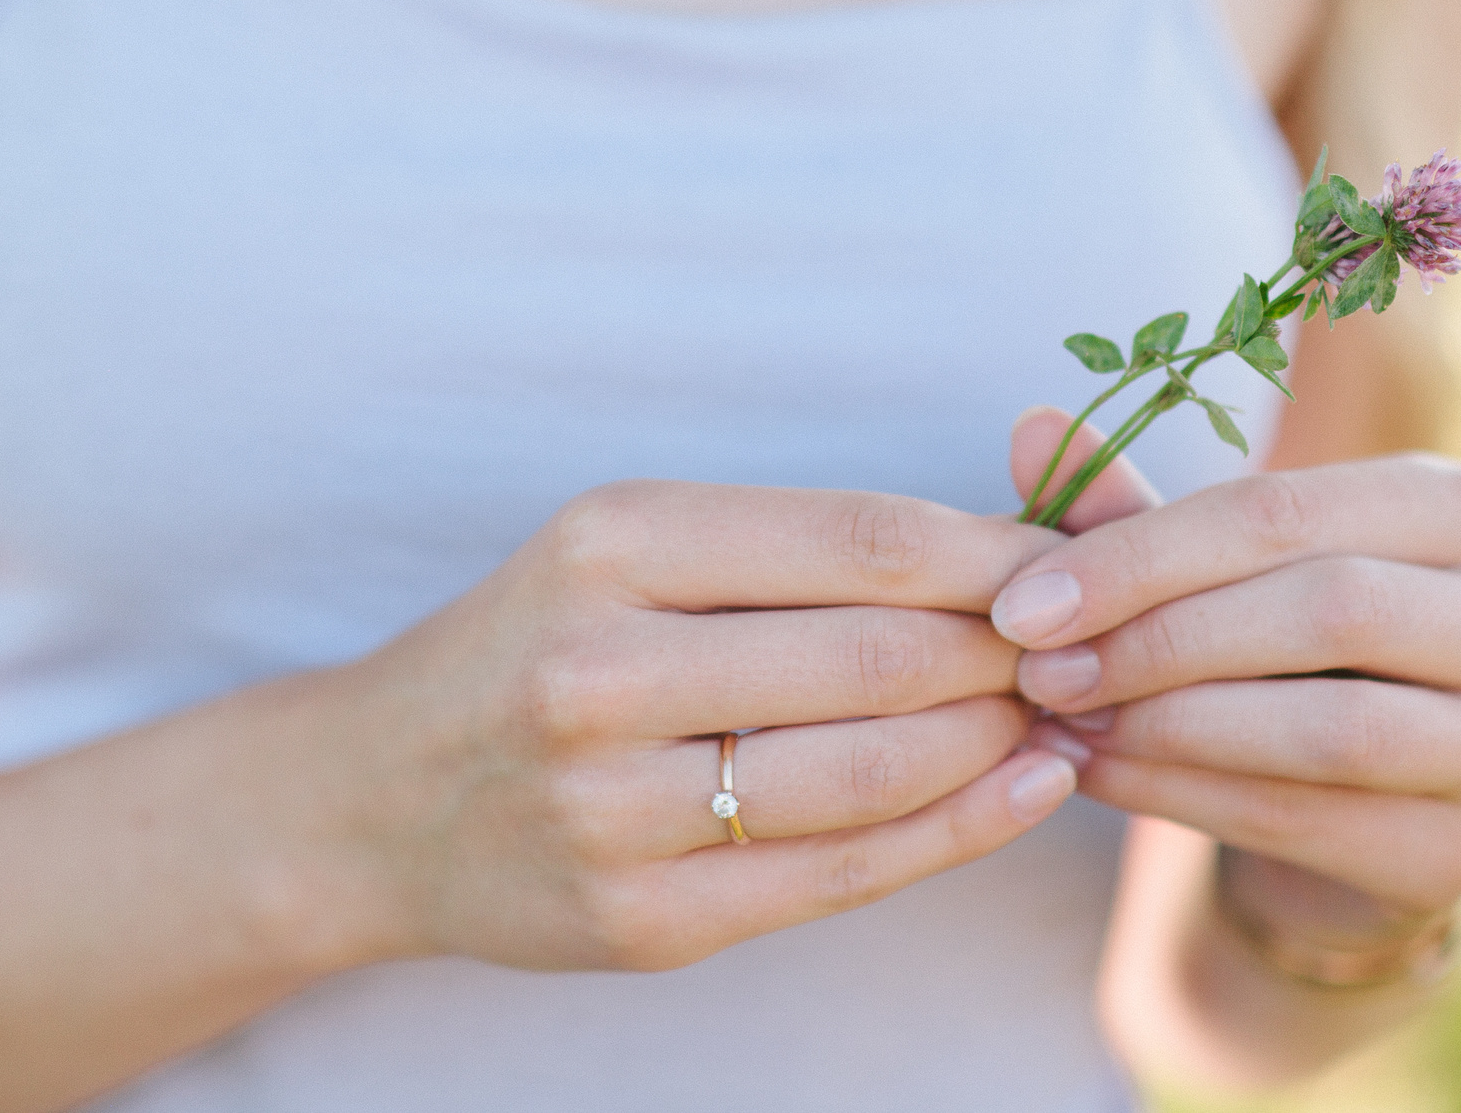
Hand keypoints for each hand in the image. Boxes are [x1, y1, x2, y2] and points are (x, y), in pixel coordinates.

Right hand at [323, 481, 1078, 973]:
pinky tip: (1021, 791)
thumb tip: (1005, 553)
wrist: (375, 797)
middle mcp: (601, 669)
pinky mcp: (642, 918)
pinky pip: (843, 873)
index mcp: (610, 545)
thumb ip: (795, 552)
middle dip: (1015, 654)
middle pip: (884, 658)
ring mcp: (615, 807)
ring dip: (1001, 742)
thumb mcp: (626, 552)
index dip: (997, 557)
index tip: (1071, 563)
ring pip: (875, 771)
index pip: (861, 543)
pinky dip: (959, 831)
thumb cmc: (536, 646)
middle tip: (1085, 647)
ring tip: (1059, 713)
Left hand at [992, 412, 1460, 932]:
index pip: (1286, 511)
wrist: (1340, 808)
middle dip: (1159, 638)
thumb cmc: (1266, 646)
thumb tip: (1030, 426)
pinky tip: (1094, 778)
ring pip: (1332, 726)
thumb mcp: (1202, 567)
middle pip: (1326, 608)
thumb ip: (1123, 504)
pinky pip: (1311, 818)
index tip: (1023, 602)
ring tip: (1060, 724)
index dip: (1141, 555)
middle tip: (1039, 670)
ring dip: (1170, 725)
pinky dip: (1183, 795)